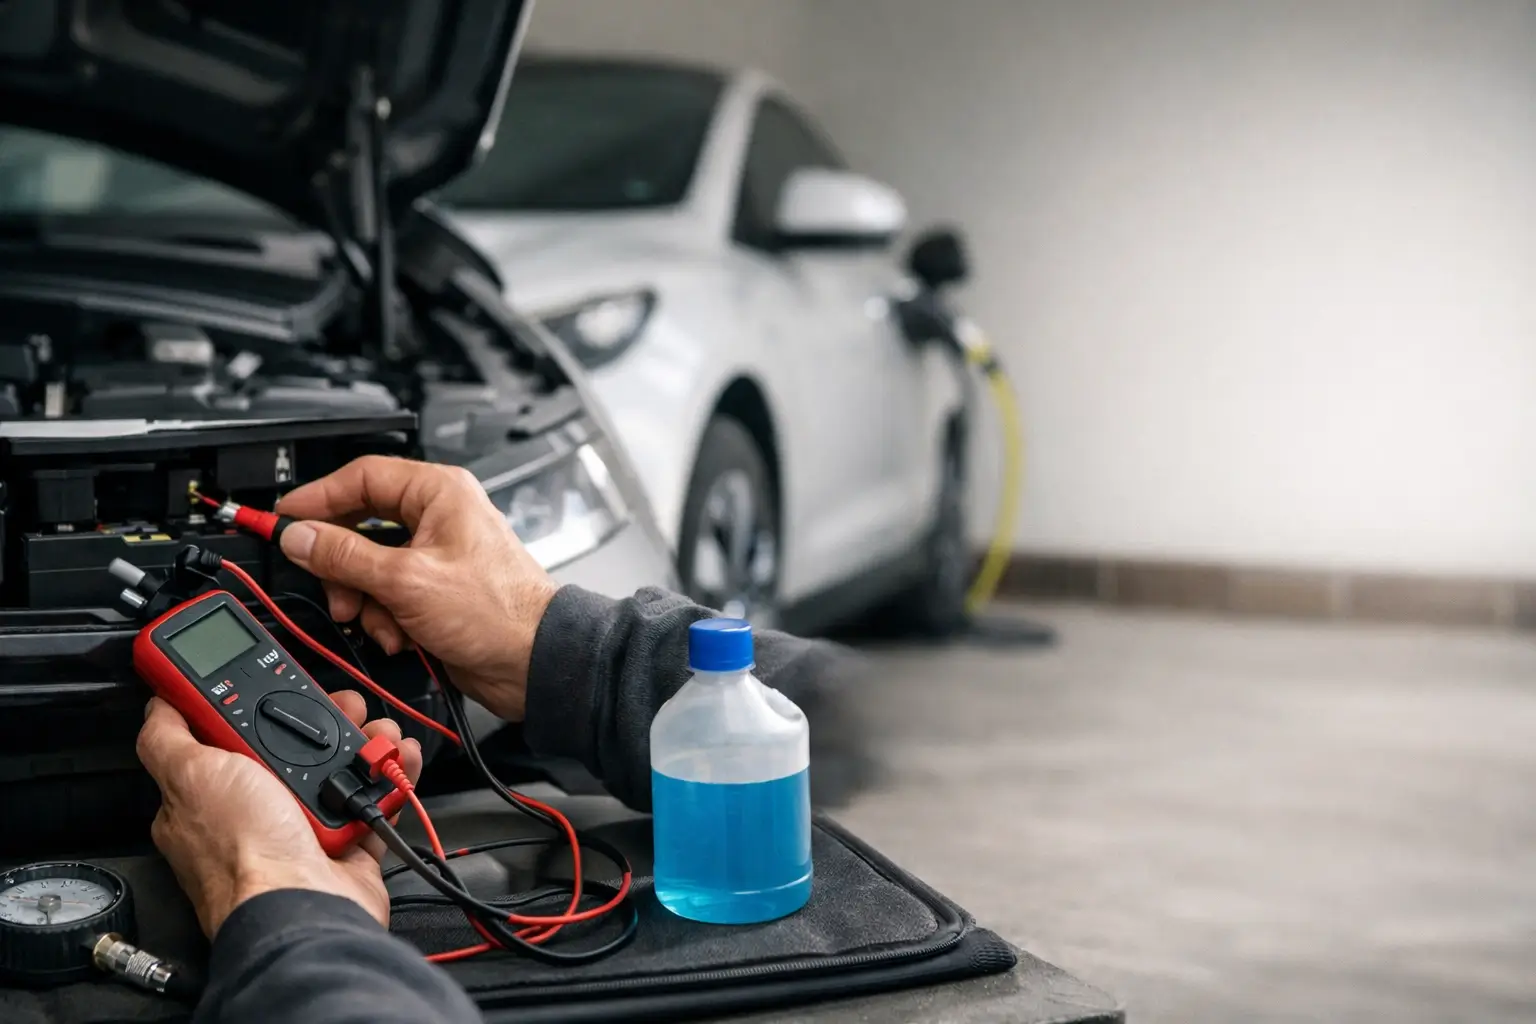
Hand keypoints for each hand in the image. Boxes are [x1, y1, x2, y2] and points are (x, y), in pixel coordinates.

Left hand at [136, 693, 422, 937]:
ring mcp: (303, 830)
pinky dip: (392, 776)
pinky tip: (400, 756)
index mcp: (211, 798)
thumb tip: (157, 703)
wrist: (304, 904)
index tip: (278, 684)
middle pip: (292, 749)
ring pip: (339, 770)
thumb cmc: (244, 851)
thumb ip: (166, 736)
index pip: (229, 738)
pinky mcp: (347, 844)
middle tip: (343, 703)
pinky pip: (375, 799)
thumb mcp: (190, 775)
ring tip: (377, 730)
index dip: (255, 707)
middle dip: (324, 719)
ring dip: (365, 741)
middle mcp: (257, 815)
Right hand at [274, 457, 557, 721]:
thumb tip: (300, 537)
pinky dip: (385, 619)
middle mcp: (438, 517)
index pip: (361, 477)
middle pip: (359, 525)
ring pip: (368, 566)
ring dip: (365, 601)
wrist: (532, 663)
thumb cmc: (498, 612)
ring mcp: (435, 556)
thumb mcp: (406, 580)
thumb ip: (345, 556)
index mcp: (439, 492)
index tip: (284, 520)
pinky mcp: (434, 592)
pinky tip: (401, 636)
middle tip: (334, 590)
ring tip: (379, 622)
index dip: (317, 498)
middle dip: (342, 566)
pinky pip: (387, 596)